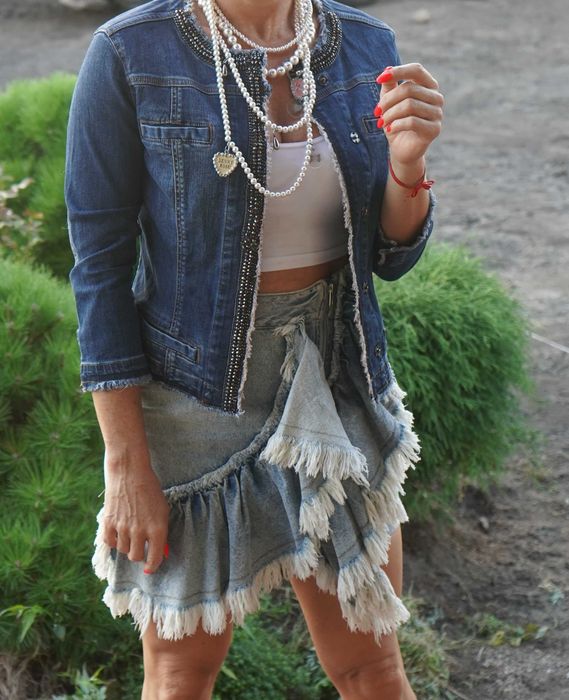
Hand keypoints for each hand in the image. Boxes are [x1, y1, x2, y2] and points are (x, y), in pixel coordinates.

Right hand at [102, 447, 170, 573]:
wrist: (129, 471)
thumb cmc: (150, 488)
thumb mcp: (162, 509)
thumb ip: (161, 531)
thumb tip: (160, 551)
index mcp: (157, 528)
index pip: (155, 558)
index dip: (153, 565)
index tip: (150, 567)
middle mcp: (140, 531)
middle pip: (136, 557)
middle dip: (140, 554)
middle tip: (141, 545)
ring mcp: (123, 528)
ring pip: (123, 550)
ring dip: (127, 545)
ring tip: (130, 531)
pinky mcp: (109, 523)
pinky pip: (110, 542)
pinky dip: (114, 540)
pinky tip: (119, 531)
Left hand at [374, 62, 443, 166]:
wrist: (402, 149)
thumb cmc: (396, 123)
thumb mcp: (390, 103)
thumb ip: (390, 86)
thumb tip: (387, 69)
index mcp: (428, 86)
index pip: (416, 70)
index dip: (398, 71)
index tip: (379, 79)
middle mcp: (436, 97)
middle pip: (409, 89)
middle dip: (388, 100)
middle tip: (377, 111)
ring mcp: (437, 113)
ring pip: (409, 105)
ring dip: (390, 114)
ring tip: (382, 122)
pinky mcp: (434, 129)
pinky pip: (412, 121)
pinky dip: (396, 124)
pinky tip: (389, 129)